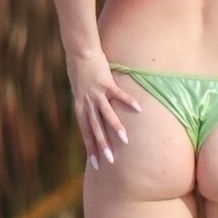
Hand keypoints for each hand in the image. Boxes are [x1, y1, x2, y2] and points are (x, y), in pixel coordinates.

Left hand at [67, 50, 139, 170]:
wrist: (79, 53)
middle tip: (110, 161)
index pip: (85, 132)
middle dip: (102, 145)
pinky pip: (118, 94)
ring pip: (106, 114)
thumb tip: (92, 116)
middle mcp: (87, 103)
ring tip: (124, 140)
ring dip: (115, 128)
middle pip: (95, 128)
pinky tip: (138, 109)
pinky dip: (128, 101)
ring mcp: (96, 94)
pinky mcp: (106, 83)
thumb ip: (86, 106)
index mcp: (80, 108)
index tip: (95, 164)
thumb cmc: (80, 72)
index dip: (90, 148)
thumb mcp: (79, 93)